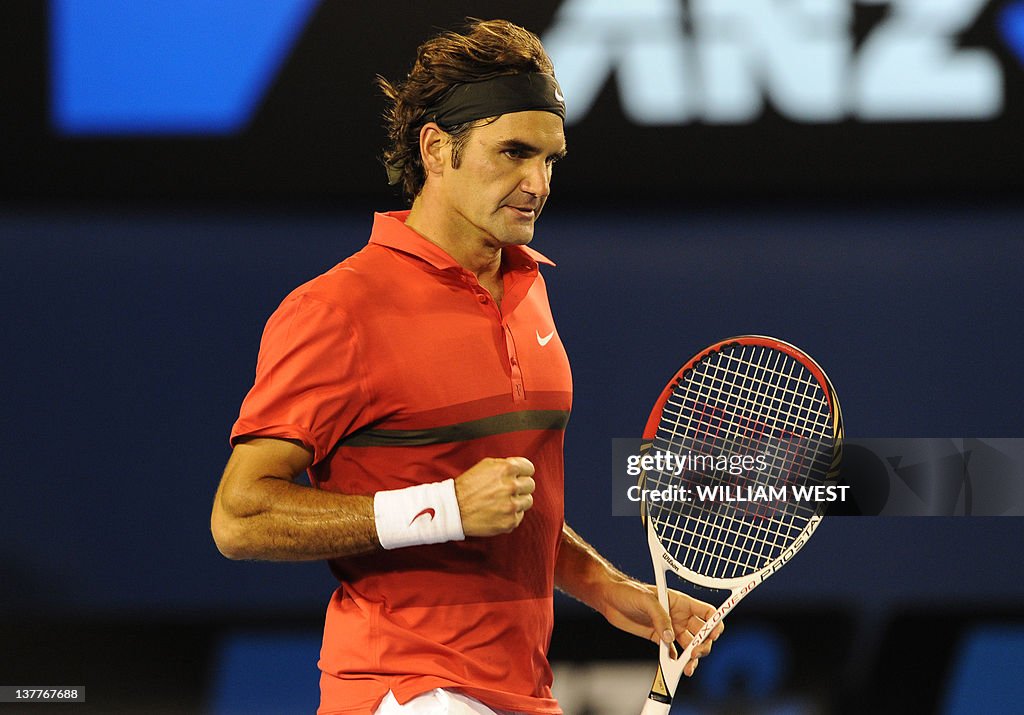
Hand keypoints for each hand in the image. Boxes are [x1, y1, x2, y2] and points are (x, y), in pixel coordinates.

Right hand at [454, 457, 535, 536]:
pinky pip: (519, 516)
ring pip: (527, 501)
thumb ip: (505, 465)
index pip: (529, 468)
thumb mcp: (485, 465)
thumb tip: (519, 468)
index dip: (523, 472)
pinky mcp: (510, 521)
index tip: (520, 476)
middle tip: (508, 490)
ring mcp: (511, 506)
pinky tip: (498, 512)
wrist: (453, 509)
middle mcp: (511, 486)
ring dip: (518, 501)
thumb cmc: (466, 487)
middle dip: (521, 487)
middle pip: (530, 485)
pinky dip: (511, 515)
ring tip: (502, 502)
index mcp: (506, 469)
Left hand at [597, 579, 722, 676]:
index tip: (713, 635)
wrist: (609, 598)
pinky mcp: (658, 638)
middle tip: (694, 654)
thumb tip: (670, 637)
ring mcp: (669, 628)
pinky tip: (675, 667)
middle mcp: (679, 616)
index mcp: (681, 602)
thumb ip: (660, 618)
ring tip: (687, 667)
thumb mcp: (646, 600)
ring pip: (689, 646)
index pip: (706, 612)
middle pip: (702, 633)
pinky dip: (677, 661)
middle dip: (703, 645)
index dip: (714, 623)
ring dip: (692, 657)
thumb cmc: (628, 591)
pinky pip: (673, 652)